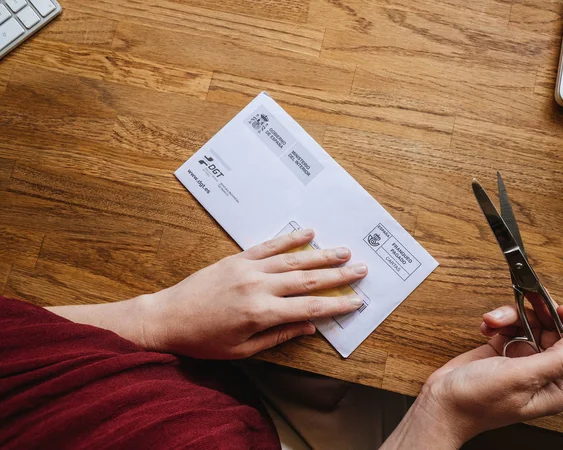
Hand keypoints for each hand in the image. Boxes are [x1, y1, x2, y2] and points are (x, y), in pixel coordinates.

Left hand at [141, 229, 366, 358]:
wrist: (167, 318)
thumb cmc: (204, 340)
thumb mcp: (242, 350)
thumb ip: (279, 336)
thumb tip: (310, 328)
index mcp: (261, 313)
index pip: (309, 308)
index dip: (336, 305)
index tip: (356, 300)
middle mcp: (258, 287)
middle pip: (308, 279)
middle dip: (338, 275)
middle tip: (362, 269)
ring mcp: (248, 269)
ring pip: (293, 259)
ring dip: (321, 254)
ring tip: (344, 251)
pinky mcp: (237, 258)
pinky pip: (268, 245)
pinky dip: (289, 238)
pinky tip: (308, 232)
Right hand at [411, 302, 562, 446]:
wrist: (442, 403)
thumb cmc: (478, 401)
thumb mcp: (521, 378)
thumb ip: (559, 359)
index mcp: (558, 386)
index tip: (562, 312)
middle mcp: (544, 372)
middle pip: (559, 333)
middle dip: (544, 314)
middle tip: (528, 300)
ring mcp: (522, 360)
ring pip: (532, 325)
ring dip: (513, 316)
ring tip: (494, 320)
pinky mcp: (502, 350)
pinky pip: (510, 326)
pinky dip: (499, 321)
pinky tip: (486, 327)